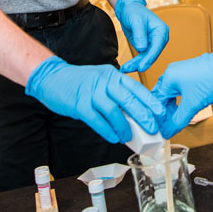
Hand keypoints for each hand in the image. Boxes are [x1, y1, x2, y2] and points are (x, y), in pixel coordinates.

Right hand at [26, 56, 164, 142]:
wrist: (52, 77)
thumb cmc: (79, 82)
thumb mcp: (101, 81)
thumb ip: (115, 93)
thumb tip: (133, 115)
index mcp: (112, 75)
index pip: (135, 87)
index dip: (150, 100)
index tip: (161, 112)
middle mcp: (103, 81)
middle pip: (128, 99)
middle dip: (143, 115)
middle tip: (152, 129)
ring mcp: (91, 92)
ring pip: (113, 111)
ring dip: (124, 127)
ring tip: (129, 137)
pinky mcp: (79, 104)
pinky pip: (97, 120)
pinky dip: (107, 131)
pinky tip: (113, 138)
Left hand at [115, 0, 169, 72]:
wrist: (128, 9)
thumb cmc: (134, 11)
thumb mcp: (136, 21)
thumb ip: (140, 34)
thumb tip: (142, 49)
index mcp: (161, 30)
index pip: (157, 46)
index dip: (149, 58)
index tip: (141, 67)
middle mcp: (159, 39)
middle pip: (152, 54)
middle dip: (141, 63)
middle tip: (130, 69)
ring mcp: (153, 44)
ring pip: (146, 58)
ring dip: (136, 65)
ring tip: (125, 69)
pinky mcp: (145, 47)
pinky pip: (141, 57)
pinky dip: (134, 62)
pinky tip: (126, 67)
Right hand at [151, 42, 212, 137]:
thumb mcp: (193, 104)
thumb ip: (178, 120)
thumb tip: (168, 131)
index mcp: (168, 78)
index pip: (155, 102)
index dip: (158, 118)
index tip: (160, 130)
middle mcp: (170, 73)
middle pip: (161, 99)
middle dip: (164, 115)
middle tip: (166, 129)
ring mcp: (179, 73)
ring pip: (170, 96)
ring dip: (171, 110)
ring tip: (174, 123)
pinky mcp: (188, 75)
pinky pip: (178, 92)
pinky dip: (178, 103)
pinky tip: (182, 112)